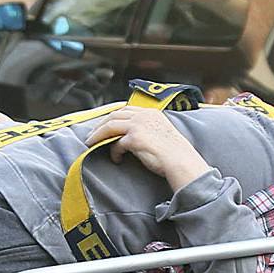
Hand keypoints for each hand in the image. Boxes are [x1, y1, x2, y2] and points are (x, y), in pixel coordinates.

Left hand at [88, 106, 211, 192]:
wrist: (181, 162)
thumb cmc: (174, 153)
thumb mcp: (161, 133)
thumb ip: (147, 129)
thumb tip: (129, 137)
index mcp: (151, 112)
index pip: (125, 110)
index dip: (112, 117)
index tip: (103, 125)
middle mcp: (144, 115)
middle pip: (114, 115)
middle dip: (100, 125)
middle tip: (92, 135)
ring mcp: (139, 125)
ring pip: (110, 126)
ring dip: (98, 135)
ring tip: (91, 143)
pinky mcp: (135, 138)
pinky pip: (117, 144)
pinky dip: (113, 152)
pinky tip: (116, 159)